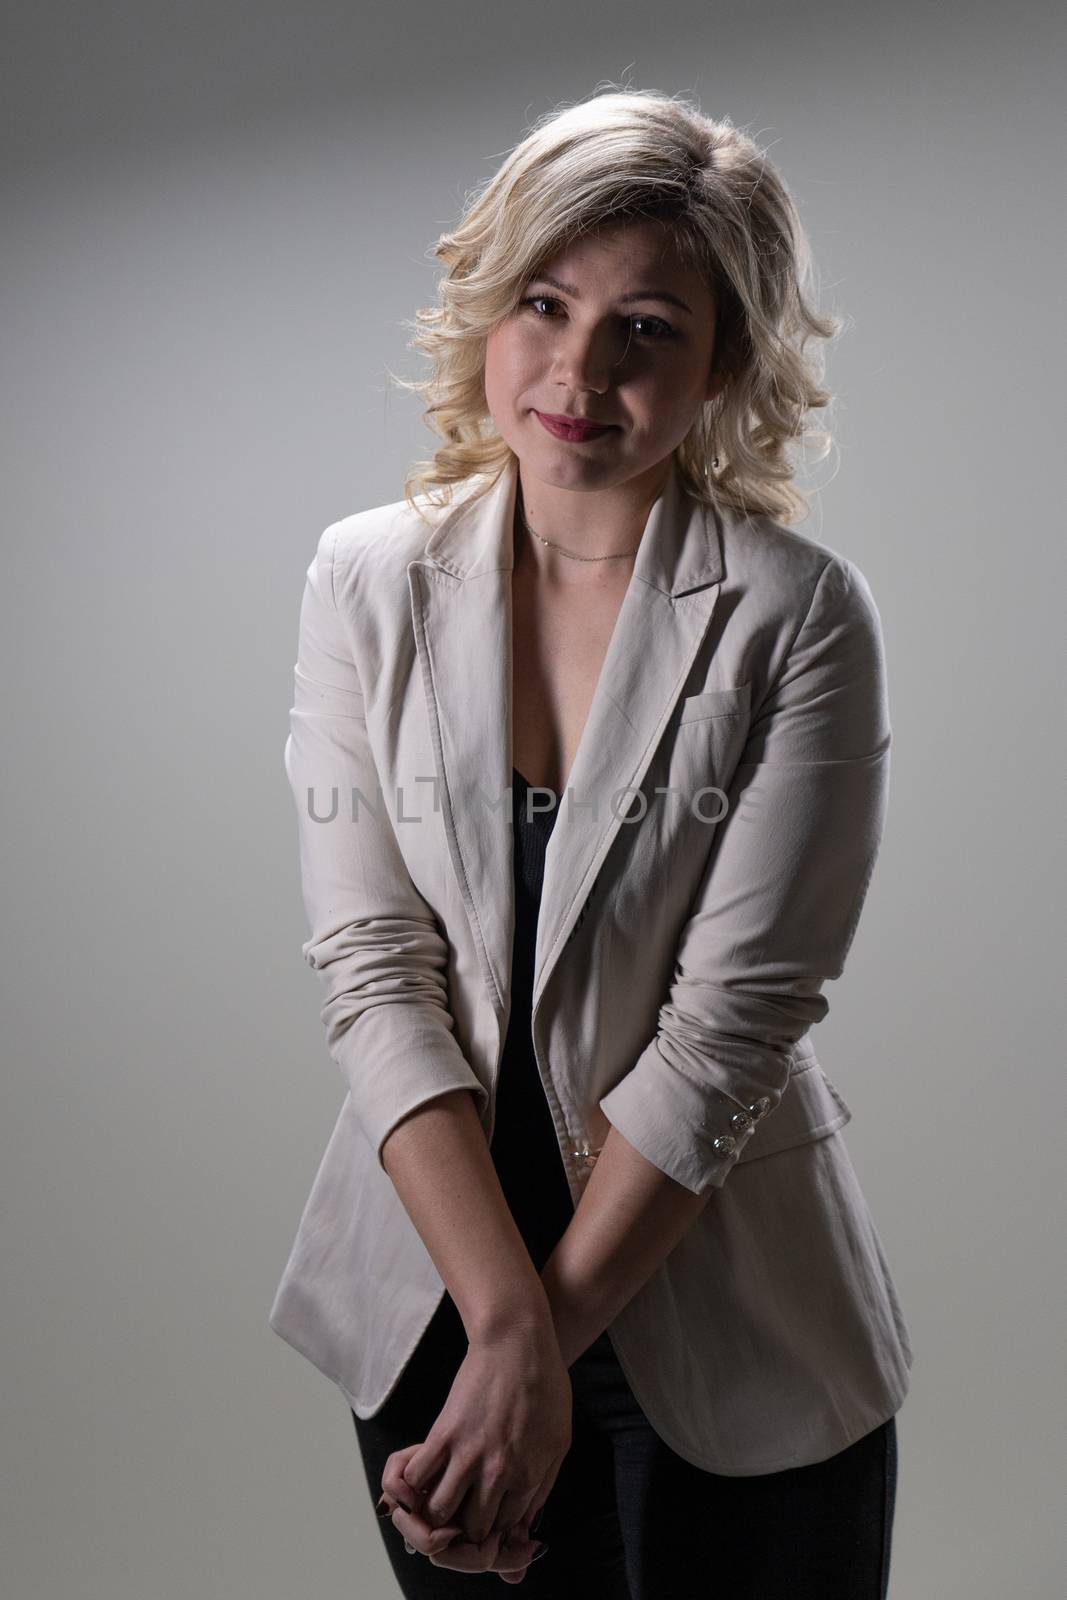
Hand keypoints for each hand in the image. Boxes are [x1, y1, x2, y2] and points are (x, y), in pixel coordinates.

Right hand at [382, 1320, 570, 1561]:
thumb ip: (542, 1490)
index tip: (488, 1526)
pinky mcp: (444, 1434)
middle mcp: (498, 1474)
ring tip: (441, 1505)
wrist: (518, 1342)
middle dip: (466, 1533)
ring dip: (439, 1516)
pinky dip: (413, 1489)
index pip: (505, 1532)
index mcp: (529, 1477)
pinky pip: (418, 1479)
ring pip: (441, 1514)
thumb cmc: (545, 1387)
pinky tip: (422, 1483)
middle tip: (460, 1521)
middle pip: (472, 1531)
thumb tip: (528, 1532)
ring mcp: (469, 1455)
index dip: (495, 1535)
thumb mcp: (558, 1443)